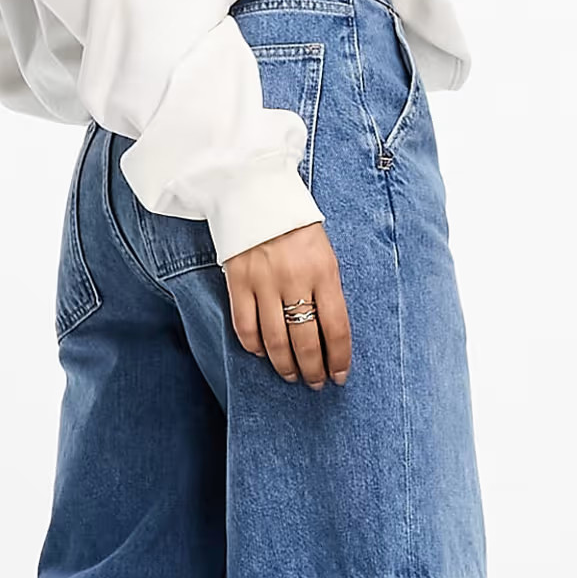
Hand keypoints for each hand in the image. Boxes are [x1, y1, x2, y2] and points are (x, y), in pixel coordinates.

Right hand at [221, 221, 350, 388]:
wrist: (257, 194)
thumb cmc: (298, 228)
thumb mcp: (325, 255)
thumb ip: (328, 291)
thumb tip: (329, 335)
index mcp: (324, 272)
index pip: (336, 328)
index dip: (339, 358)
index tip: (339, 376)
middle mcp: (295, 280)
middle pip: (306, 340)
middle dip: (313, 369)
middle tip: (315, 383)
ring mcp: (264, 282)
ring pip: (275, 340)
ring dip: (284, 365)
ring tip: (291, 375)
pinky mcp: (238, 282)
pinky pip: (245, 326)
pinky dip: (254, 346)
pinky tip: (262, 354)